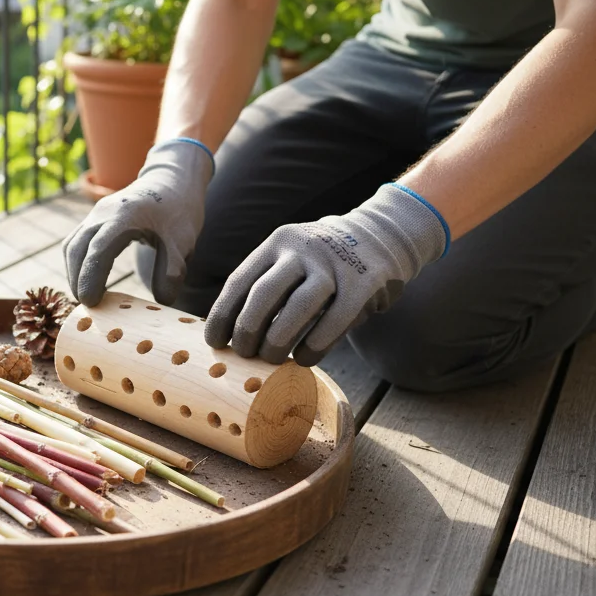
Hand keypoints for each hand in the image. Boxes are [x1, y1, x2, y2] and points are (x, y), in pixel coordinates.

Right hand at [63, 138, 214, 305]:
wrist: (173, 181)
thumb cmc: (179, 211)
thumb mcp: (184, 241)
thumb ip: (172, 271)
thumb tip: (161, 301)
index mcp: (126, 216)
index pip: (99, 249)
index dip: (91, 277)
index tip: (91, 302)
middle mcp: (104, 212)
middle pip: (77, 248)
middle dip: (77, 279)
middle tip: (86, 307)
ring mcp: (96, 213)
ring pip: (72, 244)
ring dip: (73, 271)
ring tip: (85, 297)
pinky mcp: (94, 218)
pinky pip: (75, 241)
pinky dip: (76, 262)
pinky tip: (86, 279)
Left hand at [204, 183, 448, 365]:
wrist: (381, 236)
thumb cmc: (322, 264)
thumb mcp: (290, 259)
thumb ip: (265, 285)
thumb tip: (231, 333)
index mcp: (276, 244)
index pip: (239, 282)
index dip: (223, 315)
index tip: (214, 342)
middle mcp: (302, 250)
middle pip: (264, 295)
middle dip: (248, 331)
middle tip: (243, 354)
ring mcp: (334, 264)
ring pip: (298, 307)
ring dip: (278, 340)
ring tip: (270, 360)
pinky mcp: (364, 282)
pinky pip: (335, 320)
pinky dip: (315, 345)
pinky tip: (303, 359)